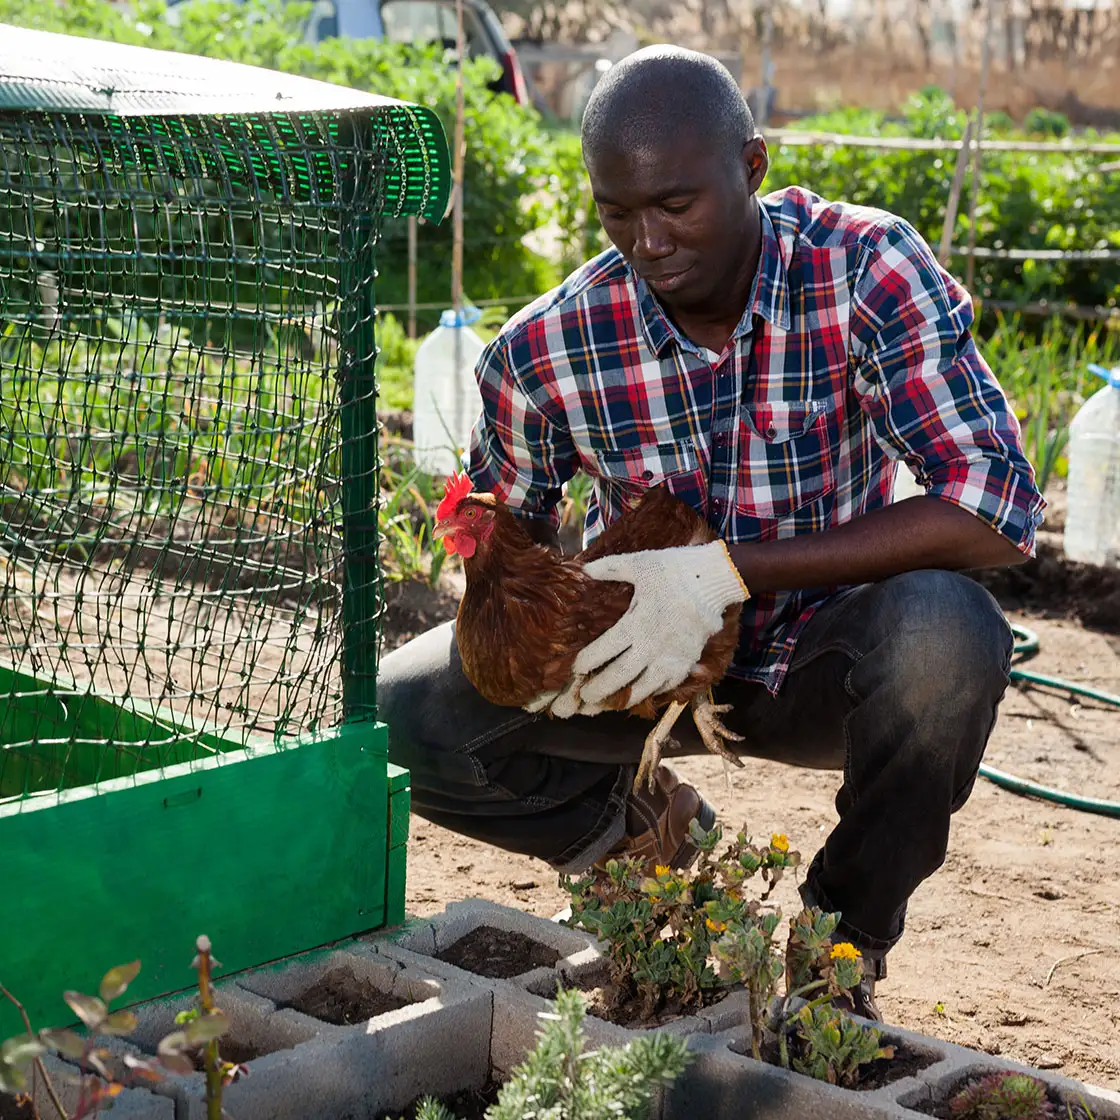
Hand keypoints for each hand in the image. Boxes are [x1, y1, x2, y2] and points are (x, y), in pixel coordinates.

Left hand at [542, 541, 748, 717]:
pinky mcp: (687, 662)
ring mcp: (671, 657)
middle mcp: (651, 646)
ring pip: (643, 687)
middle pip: (619, 676)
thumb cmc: (674, 569)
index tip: (575, 668)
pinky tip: (640, 694)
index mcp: (635, 623)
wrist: (715, 579)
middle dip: (599, 689)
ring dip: (623, 698)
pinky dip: (651, 693)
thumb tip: (585, 570)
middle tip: (585, 697)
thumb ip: (610, 569)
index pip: (603, 651)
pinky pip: (667, 685)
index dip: (586, 663)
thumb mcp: (640, 564)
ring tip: (608, 705)